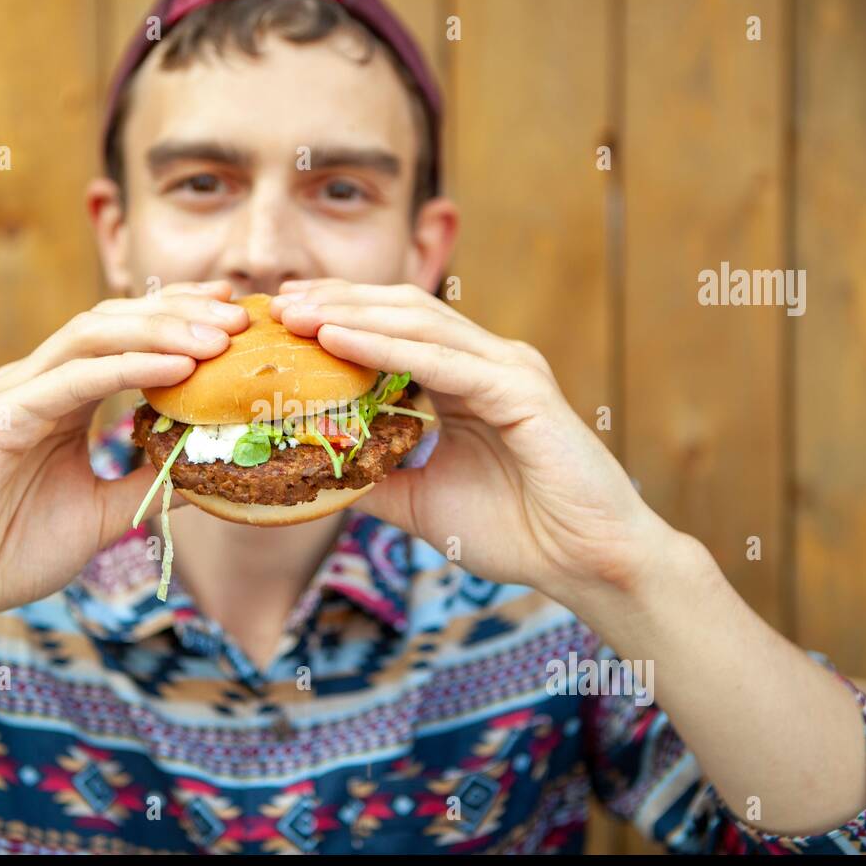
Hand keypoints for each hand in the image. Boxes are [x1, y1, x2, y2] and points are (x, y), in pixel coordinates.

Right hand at [0, 281, 247, 629]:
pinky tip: (176, 367)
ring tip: (218, 338)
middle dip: (180, 313)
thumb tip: (207, 473)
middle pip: (115, 321)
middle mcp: (38, 381)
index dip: (180, 317)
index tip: (235, 316)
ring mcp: (15, 393)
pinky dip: (127, 368)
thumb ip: (147, 484)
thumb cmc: (10, 550)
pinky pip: (71, 381)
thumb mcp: (102, 514)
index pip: (126, 336)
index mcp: (60, 396)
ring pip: (94, 335)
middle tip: (239, 316)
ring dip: (161, 330)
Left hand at [272, 280, 676, 611]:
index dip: (339, 316)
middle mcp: (488, 362)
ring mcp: (507, 369)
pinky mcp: (520, 390)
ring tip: (296, 314)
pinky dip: (385, 347)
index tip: (284, 318)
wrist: (586, 563)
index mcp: (467, 379)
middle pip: (401, 310)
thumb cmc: (518, 531)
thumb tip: (312, 472)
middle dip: (337, 302)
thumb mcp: (421, 501)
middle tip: (278, 303)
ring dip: (351, 314)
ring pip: (418, 323)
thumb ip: (374, 479)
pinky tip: (337, 339)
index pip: (395, 329)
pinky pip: (441, 360)